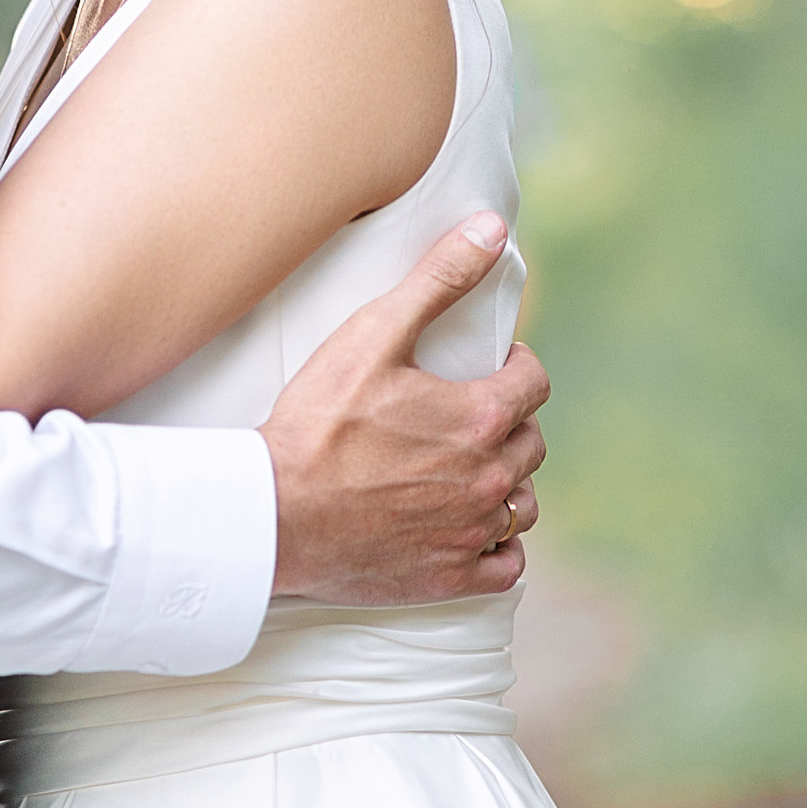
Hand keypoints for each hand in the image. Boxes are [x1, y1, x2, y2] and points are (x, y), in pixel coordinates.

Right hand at [263, 211, 547, 603]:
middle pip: (532, 443)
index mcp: (480, 417)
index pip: (534, 383)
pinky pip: (506, 563)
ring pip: (524, 503)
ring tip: (467, 469)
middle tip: (464, 416)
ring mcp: (471, 531)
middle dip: (508, 423)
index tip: (485, 369)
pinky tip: (467, 525)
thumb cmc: (315, 425)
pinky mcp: (449, 576)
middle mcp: (488, 478)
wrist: (272, 514)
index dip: (512, 369)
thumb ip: (437, 280)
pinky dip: (496, 545)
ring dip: (507, 483)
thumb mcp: (372, 335)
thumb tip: (490, 231)